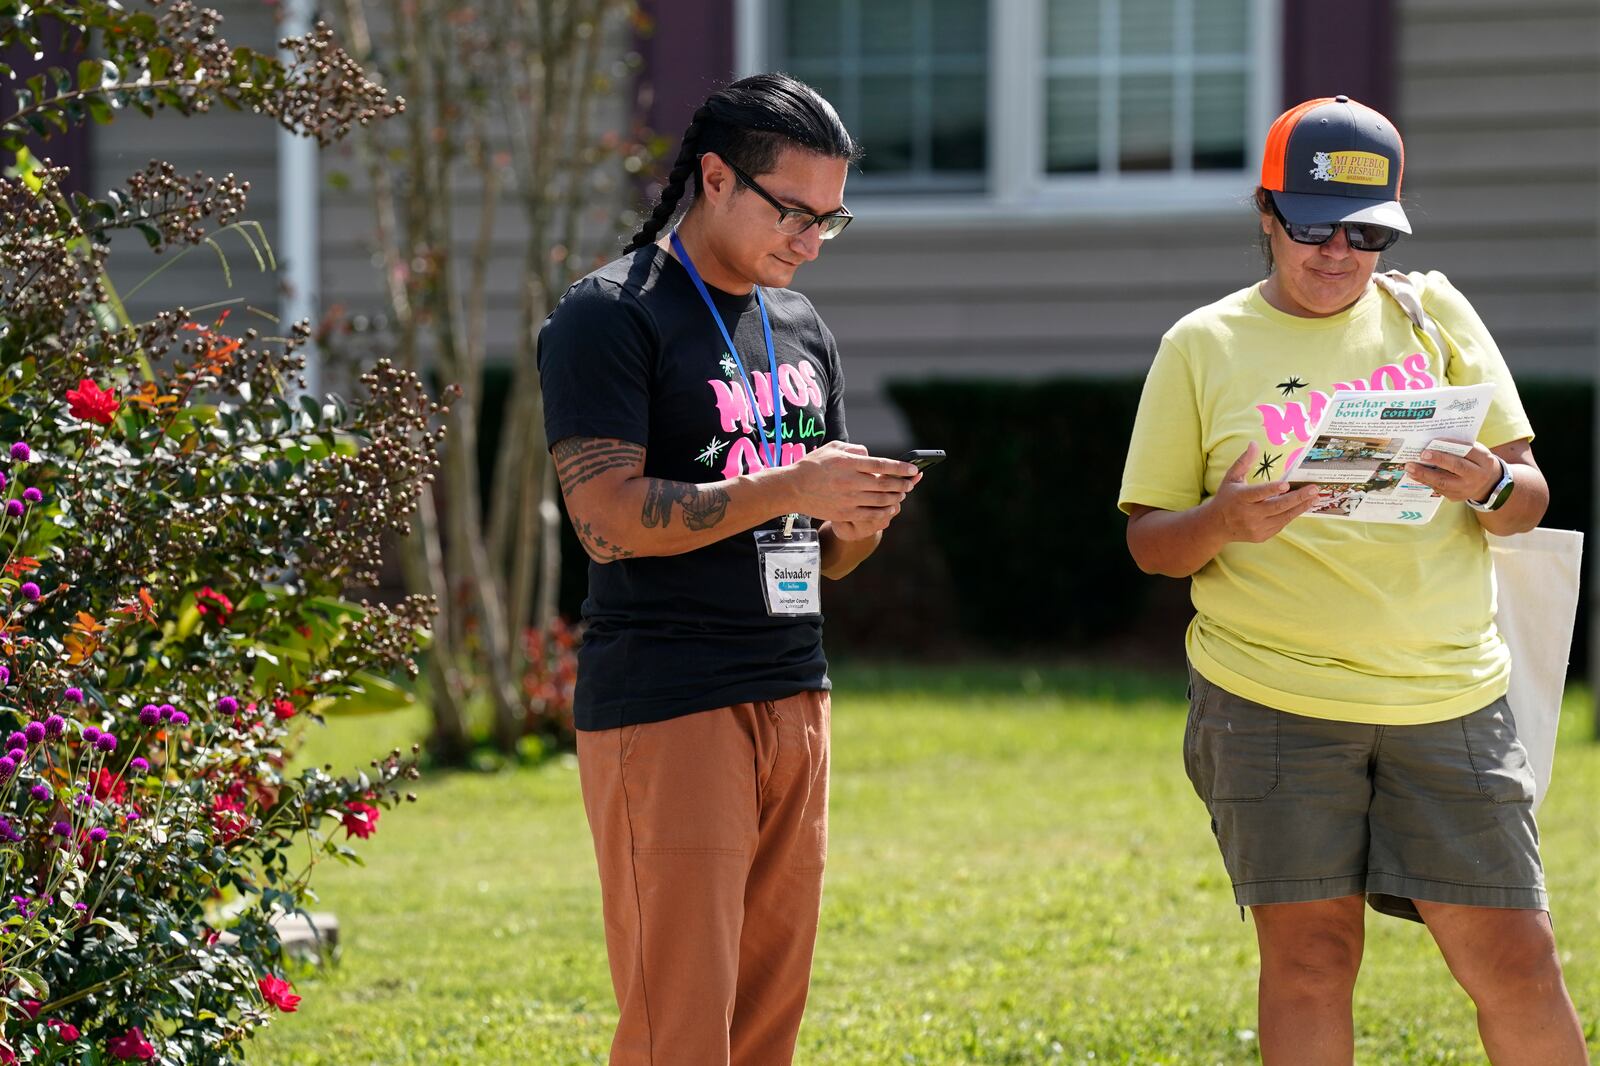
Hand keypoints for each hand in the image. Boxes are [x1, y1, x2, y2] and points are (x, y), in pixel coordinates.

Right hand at [783, 441, 919, 523]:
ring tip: (902, 494)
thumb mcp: (833, 448)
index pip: (882, 465)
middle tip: (911, 483)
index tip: (913, 469)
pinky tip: (890, 507)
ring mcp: (848, 499)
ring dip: (895, 497)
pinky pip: (870, 514)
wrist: (793, 488)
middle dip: (902, 484)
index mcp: (849, 463)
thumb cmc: (813, 465)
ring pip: (881, 500)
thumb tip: (871, 455)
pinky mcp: (844, 513)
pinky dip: (884, 511)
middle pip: (885, 484)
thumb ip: (855, 449)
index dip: (900, 468)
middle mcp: (850, 481)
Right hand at [1206, 442, 1320, 543]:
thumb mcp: (1231, 478)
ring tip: (1315, 498)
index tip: (1286, 484)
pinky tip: (1302, 506)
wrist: (1216, 526)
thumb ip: (1244, 461)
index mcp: (1240, 498)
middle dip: (1297, 498)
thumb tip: (1254, 443)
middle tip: (1313, 489)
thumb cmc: (1226, 498)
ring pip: (1283, 517)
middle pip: (1276, 506)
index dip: (1271, 489)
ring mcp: (1256, 527)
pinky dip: (1292, 515)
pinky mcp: (1261, 536)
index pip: (1257, 493)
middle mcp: (1248, 514)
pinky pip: (1281, 524)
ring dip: (1300, 507)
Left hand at [1404, 442, 1500, 502]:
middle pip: (1455, 468)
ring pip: (1443, 482)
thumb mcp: (1476, 451)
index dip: (1450, 449)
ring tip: (1410, 468)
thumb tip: (1435, 441)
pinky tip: (1414, 475)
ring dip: (1424, 475)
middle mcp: (1476, 476)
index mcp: (1483, 460)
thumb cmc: (1477, 462)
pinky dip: (1425, 481)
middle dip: (1436, 461)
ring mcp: (1466, 489)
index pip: (1467, 453)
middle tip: (1419, 456)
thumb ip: (1461, 447)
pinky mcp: (1456, 497)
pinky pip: (1438, 489)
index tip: (1430, 448)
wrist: (1487, 484)